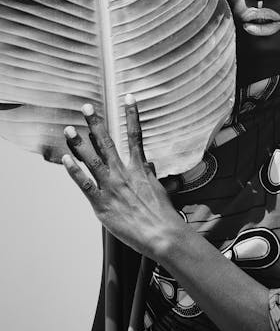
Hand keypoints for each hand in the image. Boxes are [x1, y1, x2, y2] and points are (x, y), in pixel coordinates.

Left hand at [62, 94, 183, 259]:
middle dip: (95, 124)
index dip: (131, 114)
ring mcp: (111, 187)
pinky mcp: (101, 204)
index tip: (128, 96)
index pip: (136, 134)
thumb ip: (148, 173)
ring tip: (69, 129)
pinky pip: (84, 185)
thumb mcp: (158, 187)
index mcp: (139, 168)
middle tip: (86, 107)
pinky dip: (74, 171)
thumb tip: (145, 163)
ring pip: (92, 160)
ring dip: (79, 144)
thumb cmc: (162, 214)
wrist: (161, 234)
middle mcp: (123, 173)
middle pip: (107, 142)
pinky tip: (66, 159)